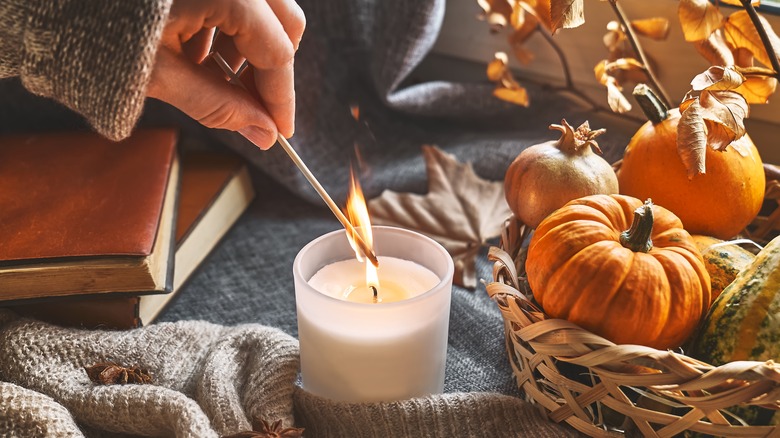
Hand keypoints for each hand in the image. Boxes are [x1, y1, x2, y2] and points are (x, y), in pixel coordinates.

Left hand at [146, 0, 304, 148]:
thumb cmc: (95, 21)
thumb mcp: (156, 71)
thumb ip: (215, 103)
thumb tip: (263, 131)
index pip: (277, 51)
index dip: (281, 97)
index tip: (281, 129)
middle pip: (284, 23)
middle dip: (270, 69)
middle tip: (252, 106)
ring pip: (263, 11)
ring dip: (247, 47)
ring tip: (210, 76)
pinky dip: (227, 25)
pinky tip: (197, 49)